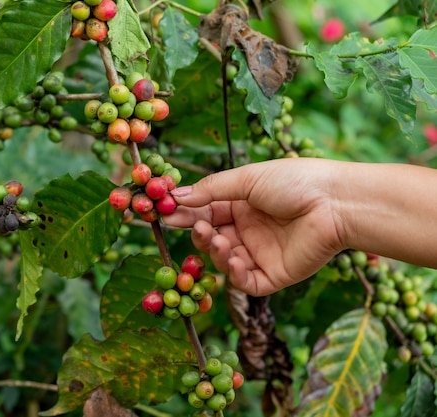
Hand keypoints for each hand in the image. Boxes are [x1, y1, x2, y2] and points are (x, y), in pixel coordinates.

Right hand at [162, 158, 346, 295]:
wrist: (336, 202)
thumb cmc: (295, 182)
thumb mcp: (247, 179)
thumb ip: (211, 190)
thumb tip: (175, 195)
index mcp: (242, 206)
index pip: (206, 211)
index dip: (185, 213)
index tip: (164, 212)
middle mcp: (248, 230)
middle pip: (210, 237)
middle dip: (197, 232)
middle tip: (190, 225)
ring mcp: (260, 254)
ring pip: (223, 260)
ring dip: (213, 250)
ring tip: (214, 237)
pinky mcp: (273, 275)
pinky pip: (245, 280)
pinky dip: (232, 273)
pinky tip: (231, 257)